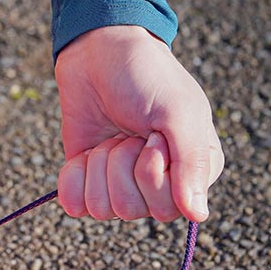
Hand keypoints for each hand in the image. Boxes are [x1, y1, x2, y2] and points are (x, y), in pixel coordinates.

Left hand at [55, 25, 223, 221]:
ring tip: (111, 137)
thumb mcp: (177, 113)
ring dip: (98, 166)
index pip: (168, 208)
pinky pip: (74, 205)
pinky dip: (73, 177)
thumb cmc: (146, 78)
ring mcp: (122, 184)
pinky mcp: (88, 180)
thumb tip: (197, 215)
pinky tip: (84, 152)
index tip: (153, 136)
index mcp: (194, 171)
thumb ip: (190, 163)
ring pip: (102, 209)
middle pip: (131, 210)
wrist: (98, 54)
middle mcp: (160, 184)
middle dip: (121, 165)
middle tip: (128, 134)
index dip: (152, 172)